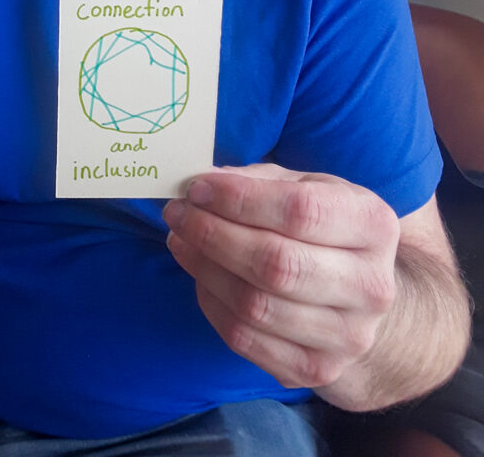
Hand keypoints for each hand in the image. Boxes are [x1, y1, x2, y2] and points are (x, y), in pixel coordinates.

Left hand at [162, 164, 399, 390]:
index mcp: (373, 224)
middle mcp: (371, 285)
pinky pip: (245, 339)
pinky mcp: (317, 369)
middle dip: (213, 234)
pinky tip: (200, 275)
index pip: (301, 211)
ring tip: (180, 239)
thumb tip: (202, 182)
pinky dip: (211, 303)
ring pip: (255, 305)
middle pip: (276, 263)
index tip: (198, 188)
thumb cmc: (324, 228)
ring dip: (204, 268)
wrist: (361, 297)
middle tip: (177, 213)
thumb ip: (258, 181)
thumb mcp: (306, 186)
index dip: (240, 199)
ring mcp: (348, 336)